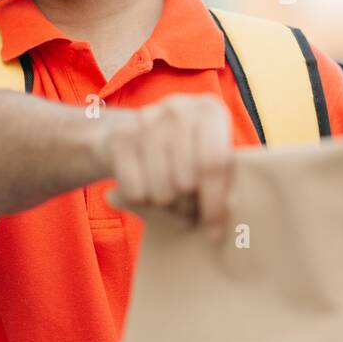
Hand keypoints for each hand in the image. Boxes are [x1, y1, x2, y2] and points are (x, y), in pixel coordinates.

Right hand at [99, 94, 234, 237]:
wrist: (130, 133)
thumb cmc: (184, 152)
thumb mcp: (209, 155)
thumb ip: (223, 180)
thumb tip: (220, 226)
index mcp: (209, 110)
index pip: (213, 164)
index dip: (214, 204)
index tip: (214, 233)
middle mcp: (179, 108)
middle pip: (186, 181)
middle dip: (189, 207)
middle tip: (189, 211)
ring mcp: (146, 119)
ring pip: (161, 190)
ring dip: (166, 206)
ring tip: (169, 198)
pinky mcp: (119, 138)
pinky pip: (135, 192)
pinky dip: (141, 202)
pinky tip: (146, 188)